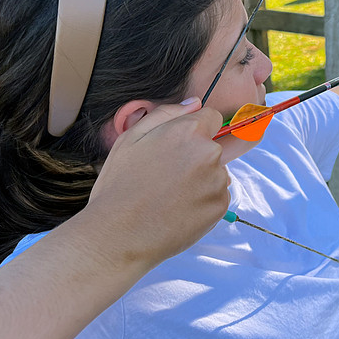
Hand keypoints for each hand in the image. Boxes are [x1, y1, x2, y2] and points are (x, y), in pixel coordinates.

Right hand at [81, 98, 245, 268]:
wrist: (118, 235)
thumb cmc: (119, 186)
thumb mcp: (130, 139)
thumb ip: (166, 114)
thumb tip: (195, 103)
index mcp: (189, 131)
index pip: (211, 117)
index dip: (194, 130)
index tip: (178, 146)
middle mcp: (210, 153)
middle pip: (213, 148)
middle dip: (195, 157)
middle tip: (165, 177)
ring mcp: (218, 181)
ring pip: (215, 173)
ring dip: (200, 180)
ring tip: (169, 197)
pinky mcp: (220, 206)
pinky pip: (216, 196)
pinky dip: (202, 201)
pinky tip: (178, 210)